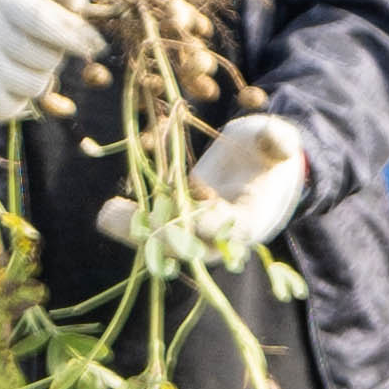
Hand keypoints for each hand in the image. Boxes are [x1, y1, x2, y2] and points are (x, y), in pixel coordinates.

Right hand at [0, 0, 90, 121]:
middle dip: (50, 55)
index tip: (96, 45)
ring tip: (11, 61)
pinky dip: (15, 97)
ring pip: (37, 86)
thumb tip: (84, 3)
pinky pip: (15, 107)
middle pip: (50, 59)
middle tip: (29, 45)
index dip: (79, 37)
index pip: (49, 23)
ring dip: (35, 77)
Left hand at [114, 107, 312, 252]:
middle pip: (197, 247)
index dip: (214, 223)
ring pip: (167, 243)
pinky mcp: (180, 222)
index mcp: (254, 218)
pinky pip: (153, 230)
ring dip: (138, 232)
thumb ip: (279, 142)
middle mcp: (225, 234)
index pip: (235, 229)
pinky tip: (109, 211)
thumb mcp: (277, 141)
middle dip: (169, 237)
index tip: (192, 214)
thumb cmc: (269, 151)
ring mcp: (200, 232)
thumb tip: (280, 142)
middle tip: (146, 225)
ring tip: (108, 215)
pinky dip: (132, 223)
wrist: (260, 165)